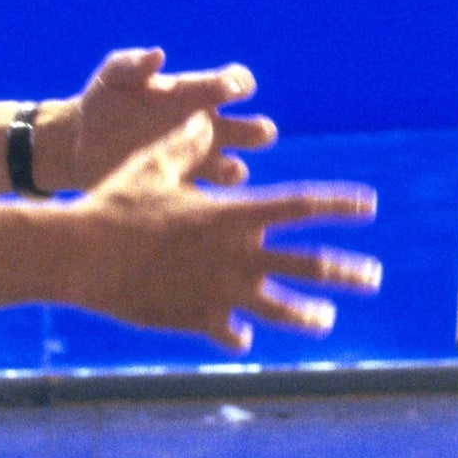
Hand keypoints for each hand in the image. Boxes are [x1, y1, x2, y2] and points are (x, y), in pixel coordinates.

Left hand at [48, 48, 275, 191]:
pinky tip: (196, 202)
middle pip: (255, 131)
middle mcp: (204, 129)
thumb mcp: (113, 75)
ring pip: (237, 171)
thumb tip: (159, 55)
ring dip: (235, 170)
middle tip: (241, 134)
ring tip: (220, 170)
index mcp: (195, 95)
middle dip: (257, 131)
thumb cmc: (102, 99)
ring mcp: (194, 163)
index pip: (238, 83)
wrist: (76, 142)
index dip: (240, 85)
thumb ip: (134, 64)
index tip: (225, 91)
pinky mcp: (177, 190)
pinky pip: (206, 202)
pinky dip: (208, 203)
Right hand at [65, 110, 376, 351]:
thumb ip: (186, 148)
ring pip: (280, 309)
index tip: (368, 206)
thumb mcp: (153, 166)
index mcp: (234, 215)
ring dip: (308, 315)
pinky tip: (243, 337)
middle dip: (347, 272)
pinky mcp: (198, 320)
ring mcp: (221, 292)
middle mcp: (238, 256)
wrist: (83, 256)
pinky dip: (239, 334)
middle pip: (309, 265)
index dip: (339, 204)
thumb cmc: (115, 203)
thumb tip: (201, 120)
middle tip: (373, 276)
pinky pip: (229, 332)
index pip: (302, 206)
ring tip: (327, 320)